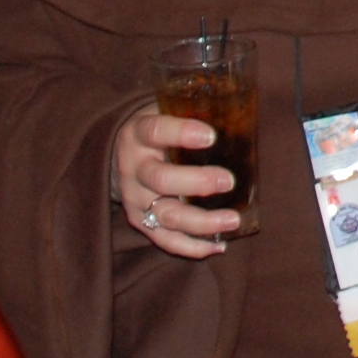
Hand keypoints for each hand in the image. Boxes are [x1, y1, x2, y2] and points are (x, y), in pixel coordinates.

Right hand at [111, 109, 238, 257]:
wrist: (116, 157)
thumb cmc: (156, 132)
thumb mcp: (163, 112)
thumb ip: (192, 111)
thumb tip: (241, 111)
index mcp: (138, 134)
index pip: (155, 131)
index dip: (181, 133)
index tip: (211, 136)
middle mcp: (133, 168)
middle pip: (161, 179)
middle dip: (197, 182)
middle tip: (228, 181)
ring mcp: (135, 199)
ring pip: (166, 215)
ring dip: (201, 222)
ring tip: (233, 219)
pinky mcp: (140, 222)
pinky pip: (165, 240)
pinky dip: (192, 247)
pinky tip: (219, 244)